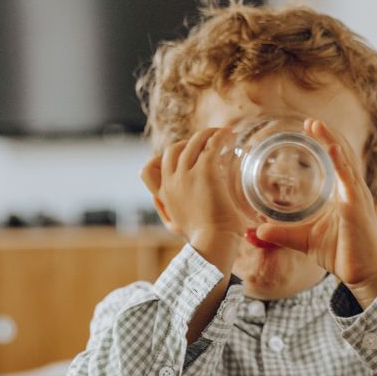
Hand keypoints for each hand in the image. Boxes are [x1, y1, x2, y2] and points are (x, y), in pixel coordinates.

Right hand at [141, 127, 244, 270]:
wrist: (214, 242)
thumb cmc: (203, 238)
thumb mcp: (177, 227)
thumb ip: (169, 213)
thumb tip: (163, 204)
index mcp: (163, 196)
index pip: (147, 170)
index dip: (160, 160)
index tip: (179, 159)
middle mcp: (171, 183)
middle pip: (171, 151)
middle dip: (187, 143)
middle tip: (206, 144)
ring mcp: (186, 175)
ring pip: (192, 143)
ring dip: (206, 134)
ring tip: (221, 133)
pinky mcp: (205, 171)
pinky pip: (210, 145)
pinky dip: (220, 136)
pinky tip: (229, 134)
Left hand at [254, 119, 376, 307]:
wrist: (360, 274)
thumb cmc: (340, 253)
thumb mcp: (303, 240)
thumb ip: (281, 233)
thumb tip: (256, 230)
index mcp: (342, 194)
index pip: (335, 161)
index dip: (324, 143)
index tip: (308, 129)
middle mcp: (351, 191)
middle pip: (341, 155)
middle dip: (327, 136)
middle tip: (309, 121)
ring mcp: (356, 197)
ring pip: (345, 161)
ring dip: (331, 141)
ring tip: (317, 126)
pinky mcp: (356, 208)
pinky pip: (349, 181)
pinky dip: (341, 163)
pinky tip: (332, 149)